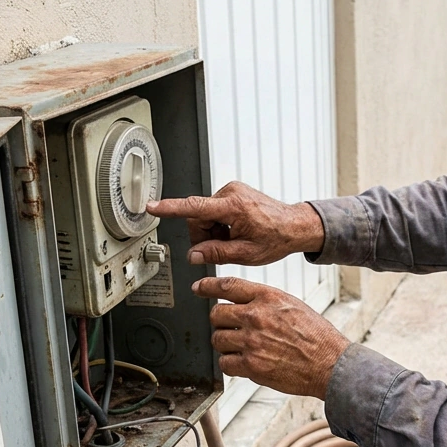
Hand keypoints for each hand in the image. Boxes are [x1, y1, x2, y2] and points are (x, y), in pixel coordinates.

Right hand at [147, 181, 324, 265]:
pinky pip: (214, 210)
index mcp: (234, 207)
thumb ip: (216, 254)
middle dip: (204, 236)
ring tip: (233, 240)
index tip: (152, 207)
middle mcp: (231, 193)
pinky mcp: (233, 192)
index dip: (170, 208)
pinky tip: (235, 232)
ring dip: (213, 231)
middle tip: (222, 248)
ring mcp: (232, 190)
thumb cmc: (277, 238)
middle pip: (198, 217)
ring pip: (205, 215)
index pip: (194, 207)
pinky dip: (220, 224)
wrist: (294, 225)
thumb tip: (194, 255)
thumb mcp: (246, 254)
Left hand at [194, 276, 349, 398]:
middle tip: (231, 329)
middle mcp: (257, 316)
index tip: (198, 287)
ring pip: (218, 340)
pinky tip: (246, 363)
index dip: (208, 286)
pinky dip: (232, 364)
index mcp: (268, 297)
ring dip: (226, 345)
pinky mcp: (251, 366)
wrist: (330, 364)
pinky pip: (225, 363)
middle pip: (216, 314)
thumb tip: (242, 303)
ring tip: (243, 348)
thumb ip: (265, 301)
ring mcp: (252, 342)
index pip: (227, 285)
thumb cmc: (316, 336)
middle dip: (220, 323)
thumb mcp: (293, 305)